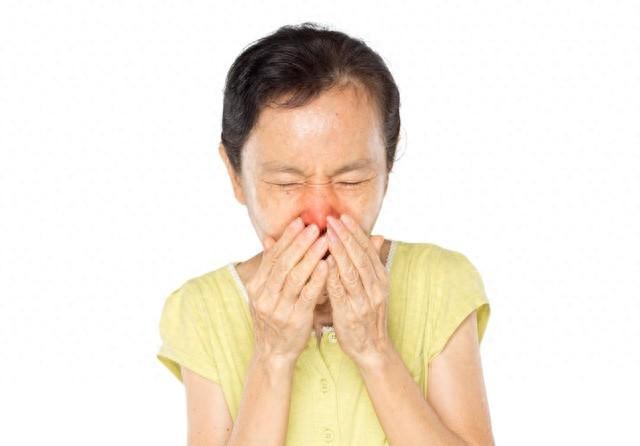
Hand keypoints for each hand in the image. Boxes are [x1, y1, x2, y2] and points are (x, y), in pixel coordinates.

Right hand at [245, 217, 328, 364]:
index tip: (300, 222)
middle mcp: (264, 296)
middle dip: (300, 243)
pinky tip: (328, 265)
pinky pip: (307, 295)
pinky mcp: (295, 319)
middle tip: (315, 226)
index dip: (287, 238)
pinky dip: (317, 279)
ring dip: (311, 256)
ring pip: (296, 277)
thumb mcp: (265, 292)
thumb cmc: (274, 318)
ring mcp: (278, 308)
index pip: (272, 256)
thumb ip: (269, 266)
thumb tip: (268, 238)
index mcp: (256, 286)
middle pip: (283, 263)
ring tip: (325, 241)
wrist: (273, 353)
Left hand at [324, 213, 390, 367]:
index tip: (343, 216)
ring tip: (326, 235)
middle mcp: (375, 287)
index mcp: (380, 278)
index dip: (355, 232)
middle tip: (331, 219)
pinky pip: (340, 291)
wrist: (372, 348)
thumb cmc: (367, 313)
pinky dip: (332, 276)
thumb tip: (377, 236)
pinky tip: (323, 263)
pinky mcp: (350, 313)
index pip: (368, 249)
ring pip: (351, 271)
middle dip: (345, 236)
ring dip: (339, 251)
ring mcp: (364, 300)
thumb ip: (370, 262)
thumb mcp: (374, 286)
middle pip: (360, 256)